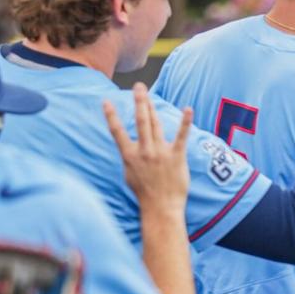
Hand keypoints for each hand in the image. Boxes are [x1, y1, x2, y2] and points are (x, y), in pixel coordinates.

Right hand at [104, 82, 190, 212]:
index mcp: (129, 155)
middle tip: (137, 87)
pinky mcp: (176, 156)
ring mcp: (160, 152)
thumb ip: (130, 156)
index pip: (117, 131)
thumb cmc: (145, 192)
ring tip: (148, 93)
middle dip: (138, 102)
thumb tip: (127, 145)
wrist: (160, 207)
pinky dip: (184, 122)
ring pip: (155, 124)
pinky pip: (181, 136)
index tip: (106, 101)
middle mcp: (143, 151)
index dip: (111, 115)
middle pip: (140, 121)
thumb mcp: (129, 173)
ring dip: (151, 107)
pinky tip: (188, 109)